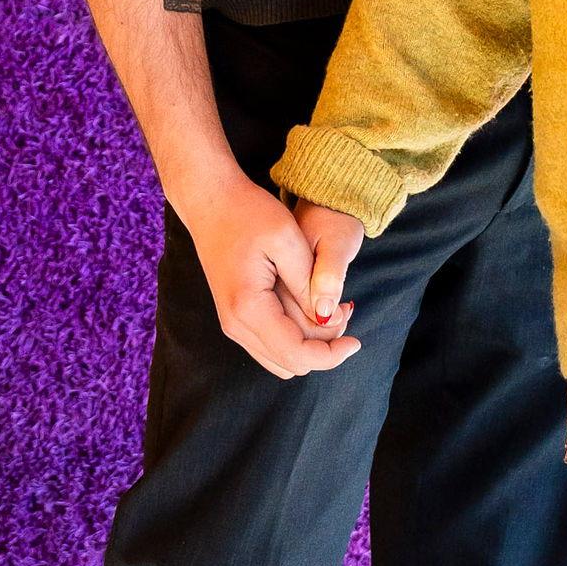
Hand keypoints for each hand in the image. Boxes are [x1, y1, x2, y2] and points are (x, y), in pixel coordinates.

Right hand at [183, 170, 358, 378]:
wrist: (210, 202)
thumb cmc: (247, 213)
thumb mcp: (287, 240)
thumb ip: (309, 284)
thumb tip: (329, 320)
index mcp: (249, 307)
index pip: (296, 354)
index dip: (331, 355)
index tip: (356, 340)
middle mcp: (236, 324)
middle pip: (291, 363)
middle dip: (323, 347)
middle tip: (345, 311)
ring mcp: (233, 323)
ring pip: (281, 359)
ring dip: (310, 344)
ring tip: (331, 309)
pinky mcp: (236, 316)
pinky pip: (270, 344)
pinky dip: (295, 336)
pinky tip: (309, 307)